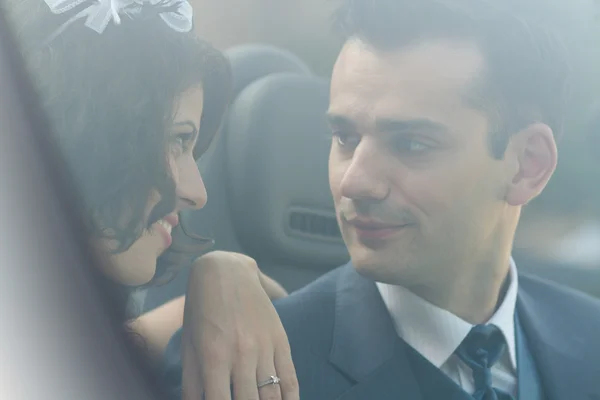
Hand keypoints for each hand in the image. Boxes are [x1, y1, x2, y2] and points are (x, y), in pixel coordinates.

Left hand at [181, 251, 298, 399]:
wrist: (226, 272)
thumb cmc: (201, 311)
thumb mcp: (189, 346)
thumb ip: (192, 384)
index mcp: (214, 357)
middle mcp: (242, 354)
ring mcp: (265, 347)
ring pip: (273, 395)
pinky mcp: (281, 339)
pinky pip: (291, 377)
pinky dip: (291, 398)